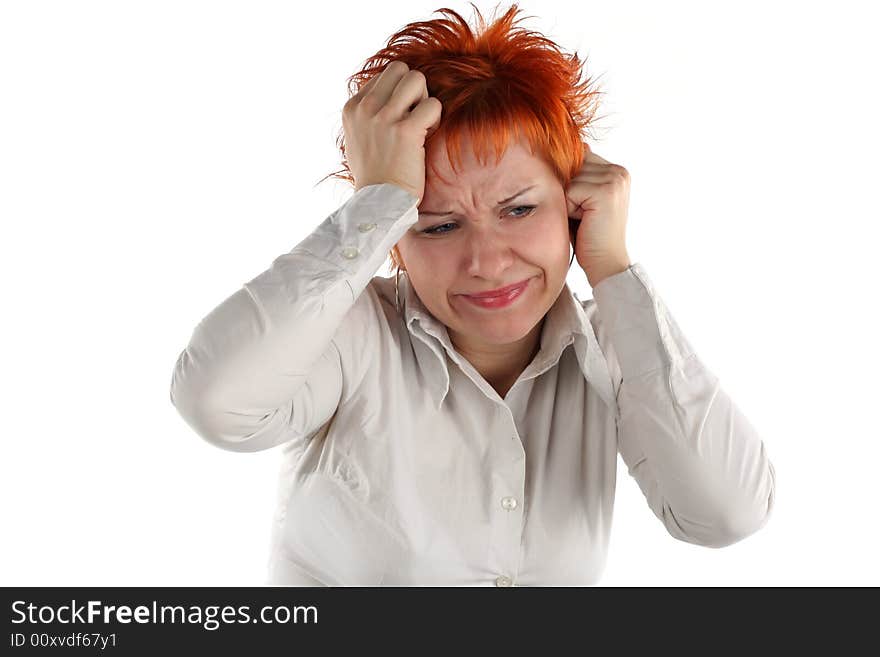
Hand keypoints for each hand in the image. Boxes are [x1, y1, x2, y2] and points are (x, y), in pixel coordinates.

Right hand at [342, 60, 442, 202]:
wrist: (378, 202)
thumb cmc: (373, 174)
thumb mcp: (357, 137)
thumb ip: (367, 113)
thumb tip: (383, 94)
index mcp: (352, 107)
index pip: (384, 75)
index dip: (399, 94)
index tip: (399, 119)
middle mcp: (365, 108)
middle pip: (401, 69)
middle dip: (414, 89)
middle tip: (415, 115)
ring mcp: (384, 117)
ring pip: (417, 79)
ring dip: (425, 100)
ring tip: (422, 124)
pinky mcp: (405, 130)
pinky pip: (433, 105)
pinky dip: (436, 119)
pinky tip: (427, 137)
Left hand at [565, 143, 631, 286]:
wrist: (605, 263)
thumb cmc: (588, 235)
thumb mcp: (580, 201)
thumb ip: (575, 178)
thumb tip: (552, 155)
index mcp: (616, 170)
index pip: (579, 158)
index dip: (570, 182)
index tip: (578, 206)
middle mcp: (619, 171)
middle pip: (572, 166)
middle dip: (567, 191)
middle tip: (581, 216)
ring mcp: (615, 180)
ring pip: (569, 179)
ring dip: (567, 201)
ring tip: (582, 219)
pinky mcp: (606, 191)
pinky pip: (570, 191)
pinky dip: (569, 209)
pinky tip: (583, 222)